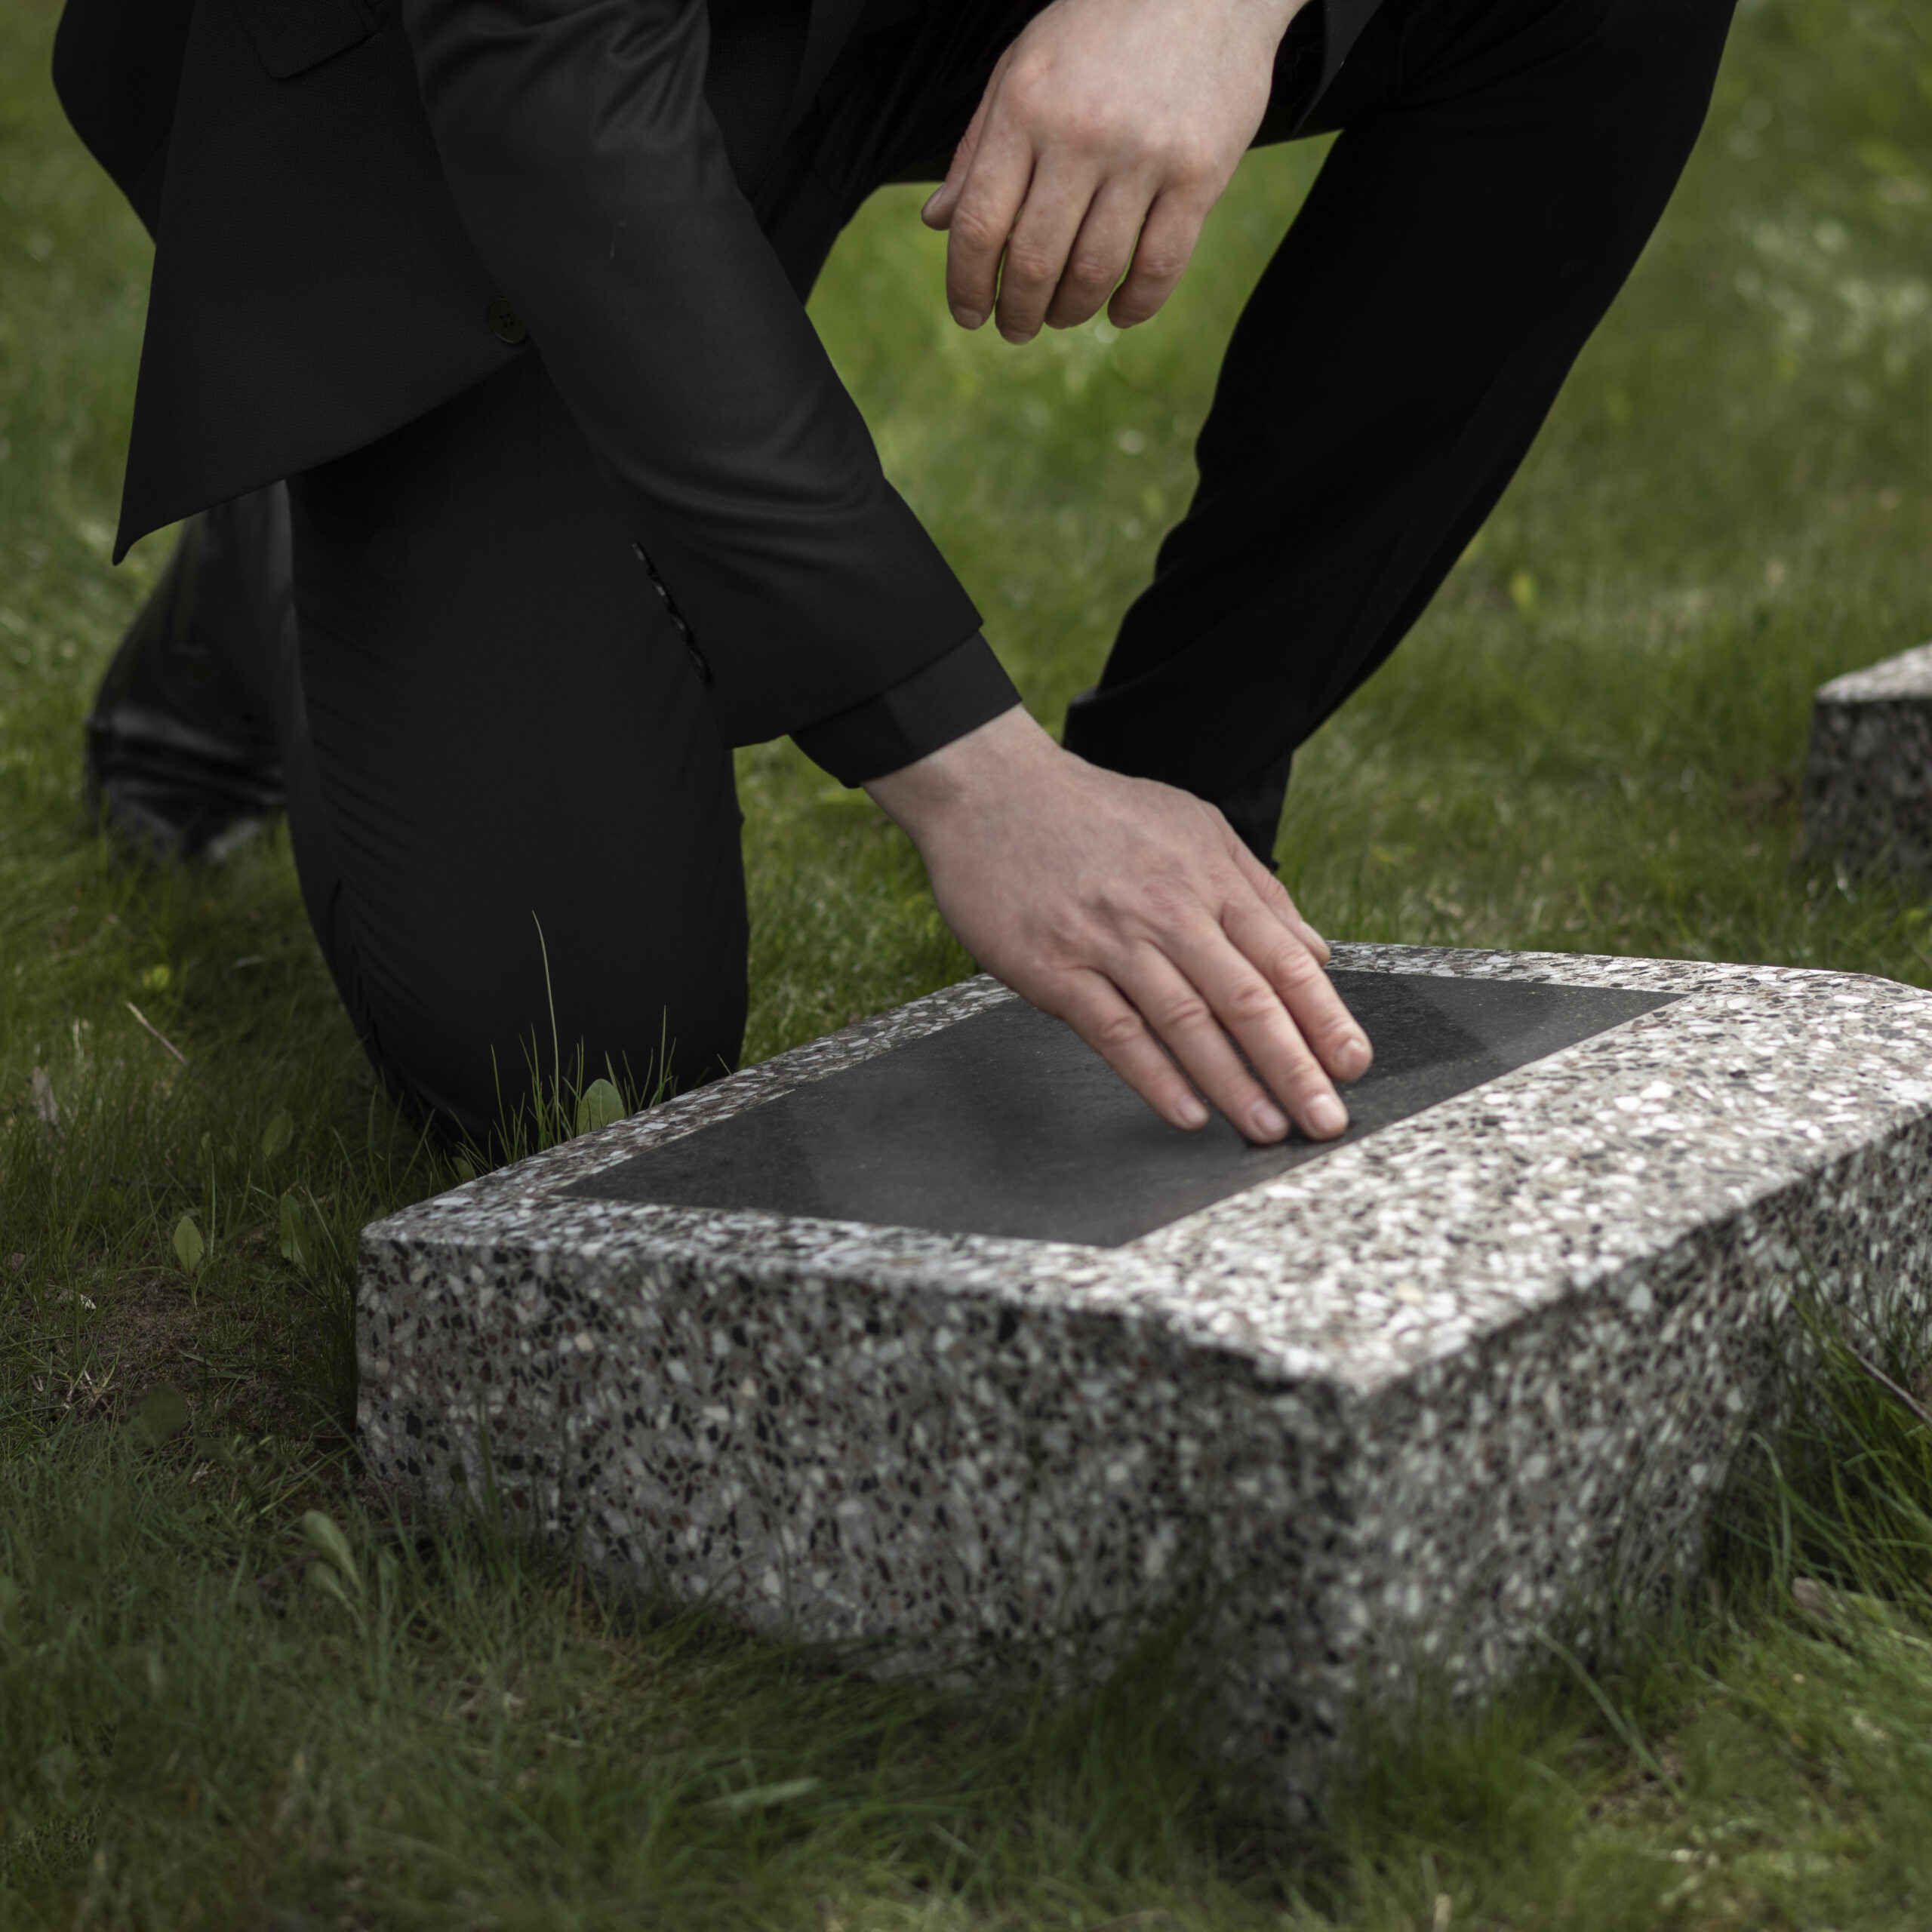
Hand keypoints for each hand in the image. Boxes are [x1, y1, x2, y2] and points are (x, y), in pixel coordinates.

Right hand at [865, 707, 1370, 1143]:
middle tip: (1326, 1120)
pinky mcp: (1054, 966)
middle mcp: (1168, 910)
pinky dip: (1154, 1076)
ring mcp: (1109, 940)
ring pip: (1186, 1021)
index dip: (1324, 1017)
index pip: (1284, 959)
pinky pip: (1114, 1030)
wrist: (992, 790)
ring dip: (1233, 1082)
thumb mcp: (1193, 826)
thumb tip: (1316, 952)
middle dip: (1295, 1065)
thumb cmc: (1096, 812)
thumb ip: (1257, 889)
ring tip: (1268, 1128)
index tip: (1354, 1064)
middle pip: (1246, 998)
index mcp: (1208, 879)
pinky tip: (1187, 1113)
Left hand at [919, 0, 1304, 342]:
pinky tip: (1118, 311)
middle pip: (1033, 261)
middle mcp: (1082, 133)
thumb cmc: (1103, 26)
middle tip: (1015, 327)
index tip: (968, 314)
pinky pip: (1159, 265)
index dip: (966, 283)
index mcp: (1026, 106)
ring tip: (1061, 316)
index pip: (978, 222)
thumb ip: (979, 148)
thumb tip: (936, 220)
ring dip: (1069, 312)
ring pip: (1094, 272)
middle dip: (1016, 311)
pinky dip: (1134, 304)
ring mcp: (1145, 156)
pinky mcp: (1200, 173)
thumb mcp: (1023, 68)